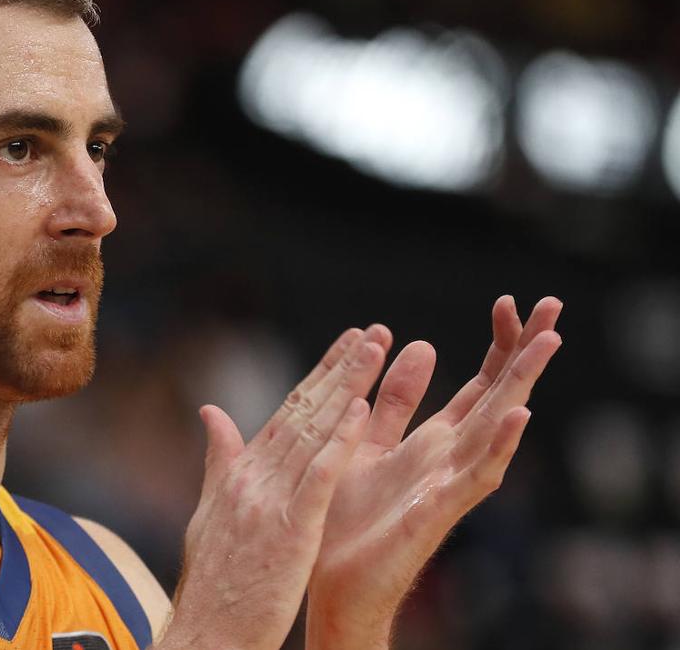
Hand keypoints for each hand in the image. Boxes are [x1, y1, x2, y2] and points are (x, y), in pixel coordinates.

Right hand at [162, 328, 388, 649]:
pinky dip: (339, 442)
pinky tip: (361, 412)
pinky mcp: (288, 530)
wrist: (203, 635)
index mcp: (239, 475)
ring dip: (347, 387)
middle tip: (373, 331)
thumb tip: (210, 412)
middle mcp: (252, 478)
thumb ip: (218, 460)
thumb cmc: (211, 585)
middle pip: (302, 411)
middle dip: (340, 368)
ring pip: (314, 432)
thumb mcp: (210, 514)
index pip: (285, 413)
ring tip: (376, 350)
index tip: (345, 345)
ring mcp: (269, 501)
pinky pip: (318, 478)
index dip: (318, 376)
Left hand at [305, 296, 562, 647]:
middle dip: (525, 352)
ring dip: (521, 385)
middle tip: (554, 304)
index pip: (477, 385)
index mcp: (432, 441)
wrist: (327, 579)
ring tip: (549, 343)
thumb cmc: (345, 517)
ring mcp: (447, 484)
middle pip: (498, 396)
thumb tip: (415, 343)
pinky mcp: (435, 511)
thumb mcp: (366, 442)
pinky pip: (474, 476)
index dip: (496, 345)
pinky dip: (497, 445)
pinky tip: (516, 415)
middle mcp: (448, 459)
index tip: (507, 302)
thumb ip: (393, 401)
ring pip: (495, 428)